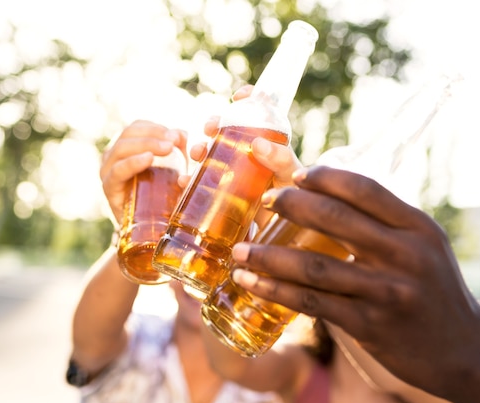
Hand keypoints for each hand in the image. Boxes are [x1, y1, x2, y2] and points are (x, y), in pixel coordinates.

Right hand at [100, 120, 186, 224]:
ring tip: (167, 149)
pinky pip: (117, 171)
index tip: (177, 135)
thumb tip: (182, 134)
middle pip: (128, 134)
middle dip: (153, 134)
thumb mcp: (172, 169)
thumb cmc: (161, 195)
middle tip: (174, 142)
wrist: (149, 230)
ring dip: (146, 144)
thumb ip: (177, 150)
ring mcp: (108, 171)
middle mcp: (113, 157)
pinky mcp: (109, 189)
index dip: (156, 127)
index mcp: (127, 148)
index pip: (136, 127)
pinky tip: (148, 159)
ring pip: (121, 148)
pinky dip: (133, 162)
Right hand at [181, 85, 301, 189]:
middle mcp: (250, 154)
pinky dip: (191, 180)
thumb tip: (256, 143)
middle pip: (228, 131)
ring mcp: (235, 172)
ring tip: (197, 153)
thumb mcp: (290, 175)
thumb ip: (280, 159)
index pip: (259, 114)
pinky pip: (203, 183)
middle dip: (215, 124)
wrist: (285, 230)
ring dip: (200, 149)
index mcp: (270, 143)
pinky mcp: (224, 193)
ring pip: (212, 154)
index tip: (239, 96)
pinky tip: (185, 182)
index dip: (249, 100)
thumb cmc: (295, 198)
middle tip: (210, 127)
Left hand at [229, 165, 479, 396]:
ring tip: (238, 250)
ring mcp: (387, 291)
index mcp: (417, 227)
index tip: (295, 174)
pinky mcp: (371, 325)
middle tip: (264, 201)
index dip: (324, 177)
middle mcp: (405, 254)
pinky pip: (314, 303)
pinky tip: (251, 284)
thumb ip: (383, 223)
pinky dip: (277, 292)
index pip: (364, 188)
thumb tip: (330, 196)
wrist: (465, 351)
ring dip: (269, 256)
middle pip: (336, 218)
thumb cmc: (434, 291)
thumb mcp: (423, 247)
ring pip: (315, 266)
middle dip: (291, 204)